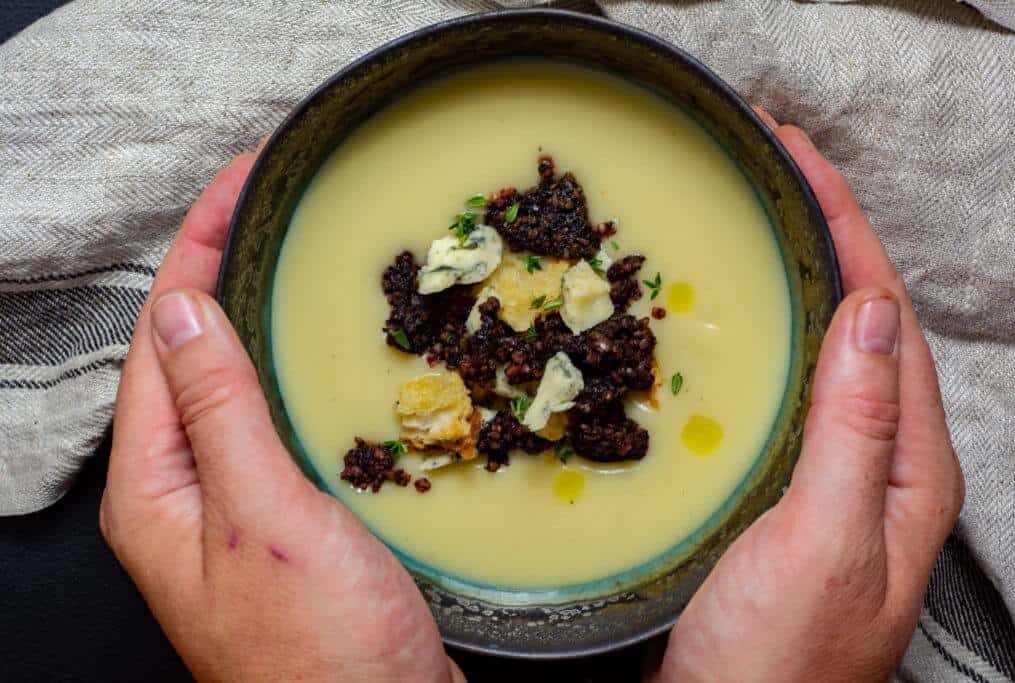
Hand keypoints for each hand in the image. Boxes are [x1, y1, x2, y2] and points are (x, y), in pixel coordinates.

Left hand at [100, 149, 462, 681]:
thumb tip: (180, 312)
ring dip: (256, 313)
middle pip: (190, 353)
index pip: (162, 338)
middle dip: (219, 267)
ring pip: (234, 383)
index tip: (240, 183)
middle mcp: (183, 492)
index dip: (195, 251)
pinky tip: (323, 354)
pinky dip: (292, 369)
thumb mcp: (261, 515)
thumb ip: (217, 411)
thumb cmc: (318, 649)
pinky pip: (273, 420)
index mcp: (155, 487)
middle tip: (268, 200)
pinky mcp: (285, 521)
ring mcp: (234, 507)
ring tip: (292, 253)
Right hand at [652, 109, 964, 681]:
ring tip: (762, 224)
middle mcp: (880, 463)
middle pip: (862, 322)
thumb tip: (865, 313)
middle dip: (829, 236)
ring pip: (825, 352)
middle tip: (777, 170)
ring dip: (800, 280)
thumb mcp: (823, 540)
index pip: (884, 318)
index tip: (800, 162)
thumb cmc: (778, 661)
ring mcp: (832, 477)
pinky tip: (742, 326)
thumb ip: (853, 430)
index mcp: (907, 467)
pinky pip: (788, 392)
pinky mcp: (784, 493)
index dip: (848, 231)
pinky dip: (770, 339)